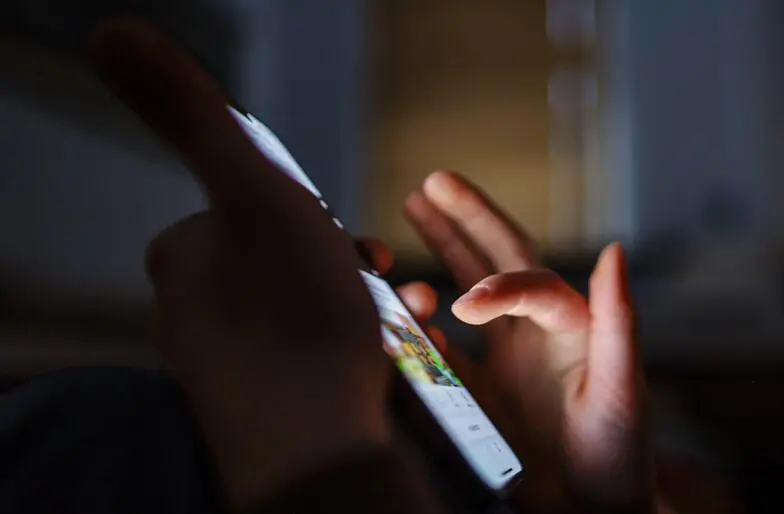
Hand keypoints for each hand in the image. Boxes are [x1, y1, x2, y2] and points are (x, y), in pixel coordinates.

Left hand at [89, 18, 441, 510]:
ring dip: (360, 301)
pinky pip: (315, 355)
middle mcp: (192, 315)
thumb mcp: (255, 193)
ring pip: (306, 307)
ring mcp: (228, 367)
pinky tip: (382, 358)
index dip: (311, 211)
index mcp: (182, 259)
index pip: (253, 203)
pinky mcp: (266, 407)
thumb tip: (112, 32)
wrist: (316, 453)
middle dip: (341, 259)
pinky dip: (354, 346)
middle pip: (285, 255)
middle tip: (378, 278)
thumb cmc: (291, 322)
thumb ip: (194, 116)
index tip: (345, 234)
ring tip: (399, 316)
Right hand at [380, 172, 652, 511]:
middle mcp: (535, 331)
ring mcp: (505, 359)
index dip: (496, 284)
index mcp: (569, 322)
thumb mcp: (622, 385)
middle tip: (430, 183)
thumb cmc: (619, 450)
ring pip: (463, 291)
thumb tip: (614, 248)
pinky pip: (442, 350)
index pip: (526, 278)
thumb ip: (616, 318)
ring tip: (409, 219)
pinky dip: (418, 329)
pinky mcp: (481, 393)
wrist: (594, 507)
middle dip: (463, 218)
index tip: (464, 306)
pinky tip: (403, 310)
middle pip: (495, 258)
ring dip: (440, 252)